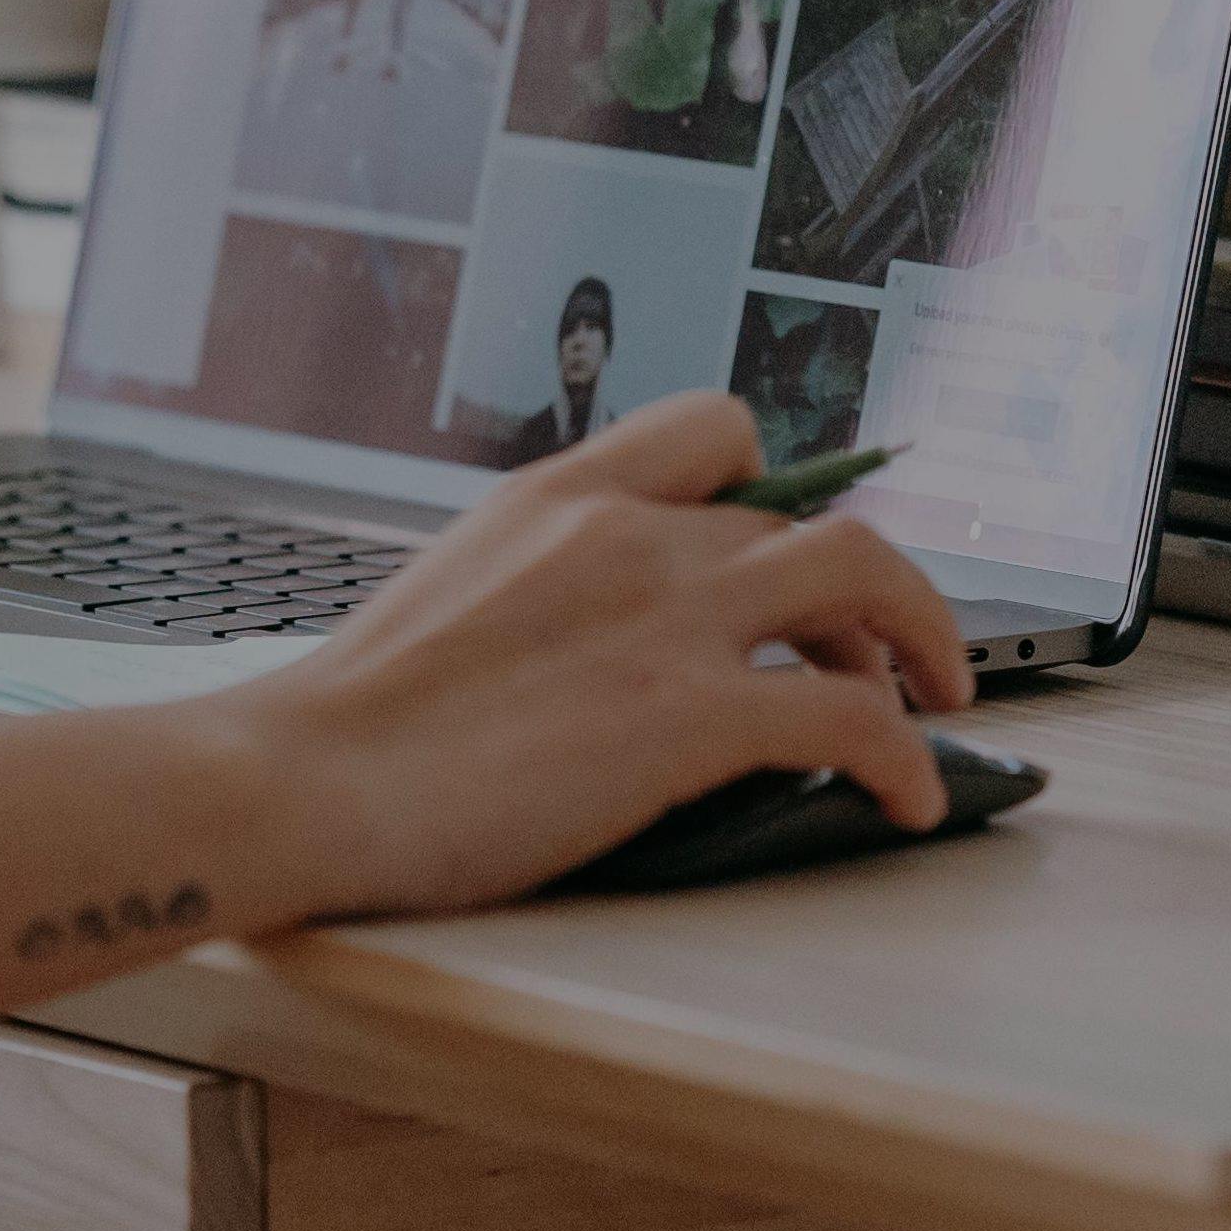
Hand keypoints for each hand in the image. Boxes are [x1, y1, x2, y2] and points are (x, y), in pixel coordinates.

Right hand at [227, 391, 979, 920]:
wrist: (300, 782)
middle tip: (884, 652)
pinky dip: (904, 759)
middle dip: (867, 589)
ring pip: (862, 575)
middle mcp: (628, 532)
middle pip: (809, 514)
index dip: (779, 484)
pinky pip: (853, 718)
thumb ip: (537, 585)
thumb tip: (585, 638)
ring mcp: (667, 618)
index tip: (792, 550)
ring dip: (917, 641)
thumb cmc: (349, 725)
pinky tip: (904, 805)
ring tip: (930, 707)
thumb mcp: (450, 595)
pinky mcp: (691, 717)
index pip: (715, 425)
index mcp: (561, 496)